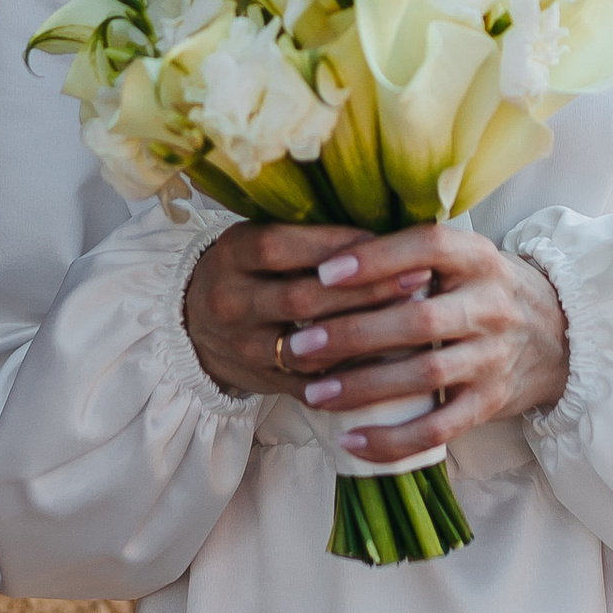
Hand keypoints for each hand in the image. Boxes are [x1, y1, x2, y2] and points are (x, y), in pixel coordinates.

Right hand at [184, 221, 413, 402]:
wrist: (195, 326)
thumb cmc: (248, 270)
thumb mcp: (258, 239)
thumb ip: (306, 235)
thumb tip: (383, 226)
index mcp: (231, 255)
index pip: (280, 247)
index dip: (335, 245)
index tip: (386, 239)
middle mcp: (231, 303)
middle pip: (301, 299)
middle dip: (365, 289)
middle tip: (418, 278)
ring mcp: (244, 349)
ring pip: (309, 349)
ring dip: (364, 336)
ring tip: (411, 320)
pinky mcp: (263, 384)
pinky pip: (313, 386)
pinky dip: (353, 376)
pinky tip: (392, 363)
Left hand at [186, 219, 568, 459]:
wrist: (559, 337)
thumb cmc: (482, 290)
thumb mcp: (462, 258)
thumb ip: (409, 253)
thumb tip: (323, 248)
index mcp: (479, 258)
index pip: (429, 248)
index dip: (377, 259)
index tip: (324, 272)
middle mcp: (491, 305)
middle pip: (419, 319)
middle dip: (354, 333)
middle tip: (300, 343)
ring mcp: (494, 357)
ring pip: (426, 375)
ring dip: (365, 387)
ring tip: (314, 392)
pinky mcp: (491, 403)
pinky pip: (440, 428)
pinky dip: (394, 439)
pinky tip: (351, 440)